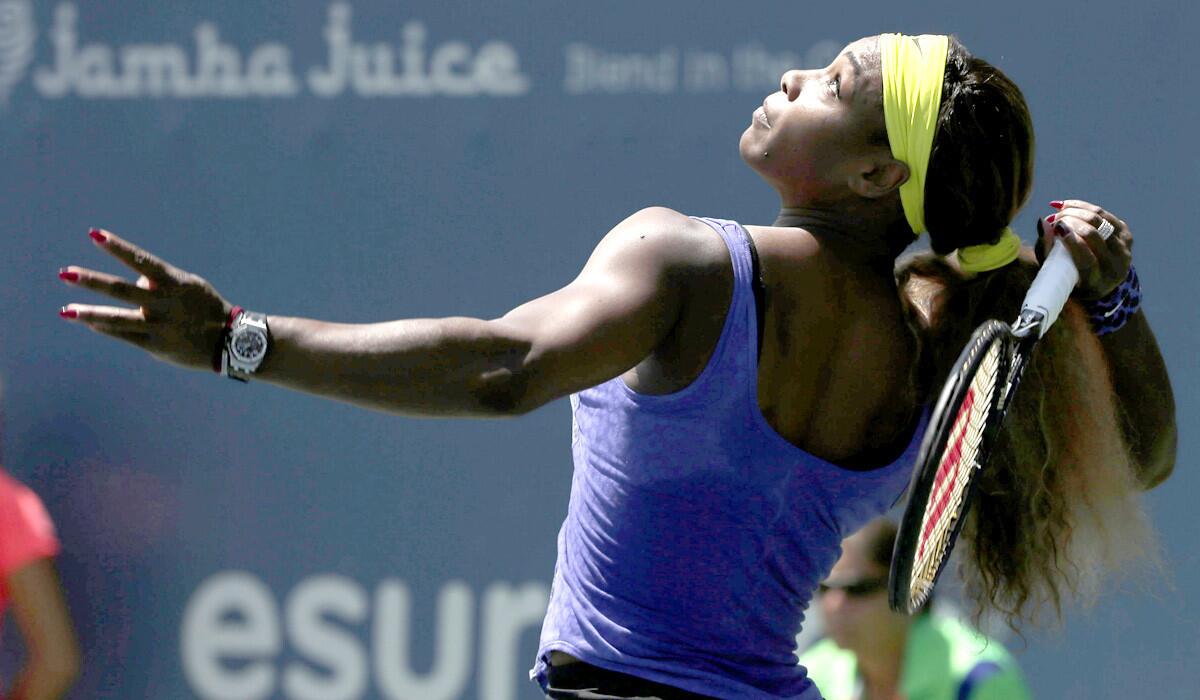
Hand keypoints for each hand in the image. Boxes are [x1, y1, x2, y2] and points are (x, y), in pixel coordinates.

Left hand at [59, 229, 232, 370]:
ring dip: (90, 314)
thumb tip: (133, 281)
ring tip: (65, 311)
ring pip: (118, 319)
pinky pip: (125, 335)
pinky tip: (88, 321)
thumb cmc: (207, 308)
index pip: (141, 260)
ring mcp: (159, 326)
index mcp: (175, 283)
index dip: (118, 247)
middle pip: (122, 290)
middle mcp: (164, 303)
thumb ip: (160, 283)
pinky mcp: (156, 346)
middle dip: (93, 281)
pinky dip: (106, 328)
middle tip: (66, 273)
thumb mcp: (190, 286)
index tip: (94, 235)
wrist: (232, 341)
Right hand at [1034, 199, 1132, 299]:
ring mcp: (1124, 250)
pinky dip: (1086, 208)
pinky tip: (1069, 206)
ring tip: (1060, 210)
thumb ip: (1045, 249)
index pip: (1088, 260)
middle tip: (1055, 219)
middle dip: (1073, 221)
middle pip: (1096, 236)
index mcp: (1097, 282)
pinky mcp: (1126, 236)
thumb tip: (1042, 221)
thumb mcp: (1053, 270)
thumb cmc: (1068, 275)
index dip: (1073, 242)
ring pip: (1102, 221)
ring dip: (1078, 211)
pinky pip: (1106, 215)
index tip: (1057, 227)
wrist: (1098, 281)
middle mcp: (1115, 267)